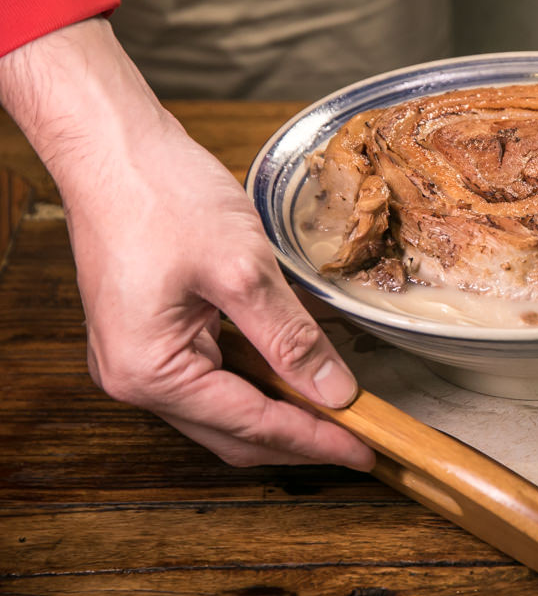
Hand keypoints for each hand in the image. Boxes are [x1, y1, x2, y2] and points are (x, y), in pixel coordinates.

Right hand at [0, 19, 374, 470]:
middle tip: (361, 438)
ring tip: (337, 408)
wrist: (113, 146)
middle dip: (299, 437)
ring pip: (223, 409)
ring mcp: (137, 358)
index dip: (316, 441)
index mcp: (150, 371)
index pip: (252, 426)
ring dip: (279, 412)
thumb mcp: (242, 270)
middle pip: (233, 433)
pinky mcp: (148, 334)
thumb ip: (290, 338)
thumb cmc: (162, 196)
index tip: (366, 450)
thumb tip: (334, 392)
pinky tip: (295, 371)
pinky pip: (211, 377)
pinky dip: (257, 382)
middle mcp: (134, 378)